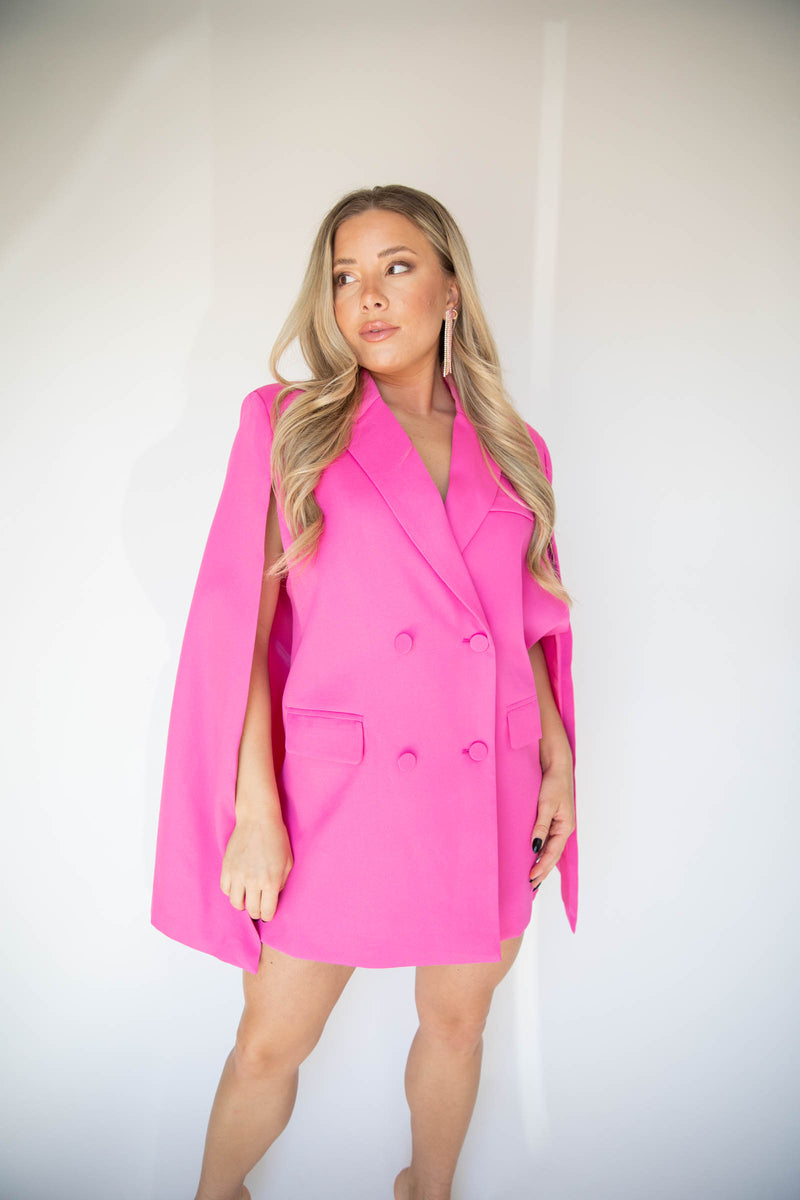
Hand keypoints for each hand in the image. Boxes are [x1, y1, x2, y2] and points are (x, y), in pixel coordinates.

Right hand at [220, 812, 293, 920]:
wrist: (258, 820)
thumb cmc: (276, 839)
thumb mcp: (288, 862)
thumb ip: (281, 883)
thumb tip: (273, 897)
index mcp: (271, 881)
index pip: (266, 912)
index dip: (268, 915)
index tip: (268, 913)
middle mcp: (253, 881)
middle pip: (251, 910)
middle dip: (256, 911)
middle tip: (258, 906)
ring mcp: (238, 875)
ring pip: (236, 903)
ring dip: (242, 903)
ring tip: (247, 898)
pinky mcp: (227, 867)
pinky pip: (225, 889)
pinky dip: (231, 892)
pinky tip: (238, 887)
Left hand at [529, 760, 574, 891]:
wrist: (556, 764)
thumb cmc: (553, 782)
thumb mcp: (546, 804)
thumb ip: (541, 826)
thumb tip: (535, 847)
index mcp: (565, 827)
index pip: (552, 853)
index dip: (541, 867)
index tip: (531, 879)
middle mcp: (563, 828)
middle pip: (552, 855)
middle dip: (542, 871)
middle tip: (530, 887)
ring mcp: (557, 824)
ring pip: (549, 849)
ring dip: (541, 863)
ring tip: (532, 878)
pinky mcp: (550, 818)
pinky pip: (546, 839)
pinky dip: (540, 851)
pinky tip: (533, 857)